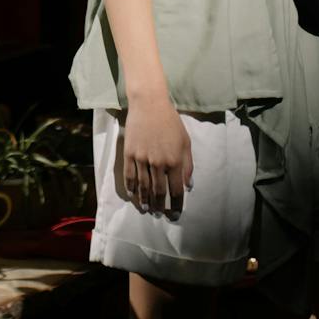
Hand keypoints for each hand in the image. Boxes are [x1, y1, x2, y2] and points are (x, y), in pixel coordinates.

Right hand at [120, 98, 192, 217]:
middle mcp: (158, 163)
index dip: (175, 204)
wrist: (149, 104)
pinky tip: (133, 194)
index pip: (175, 190)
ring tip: (145, 208)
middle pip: (157, 191)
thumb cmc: (171, 122)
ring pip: (143, 186)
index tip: (174, 214)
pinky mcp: (129, 153)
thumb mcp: (186, 142)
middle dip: (159, 205)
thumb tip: (188, 186)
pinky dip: (131, 187)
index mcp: (174, 161)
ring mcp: (142, 158)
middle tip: (159, 214)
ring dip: (144, 200)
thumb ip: (188, 165)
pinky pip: (129, 175)